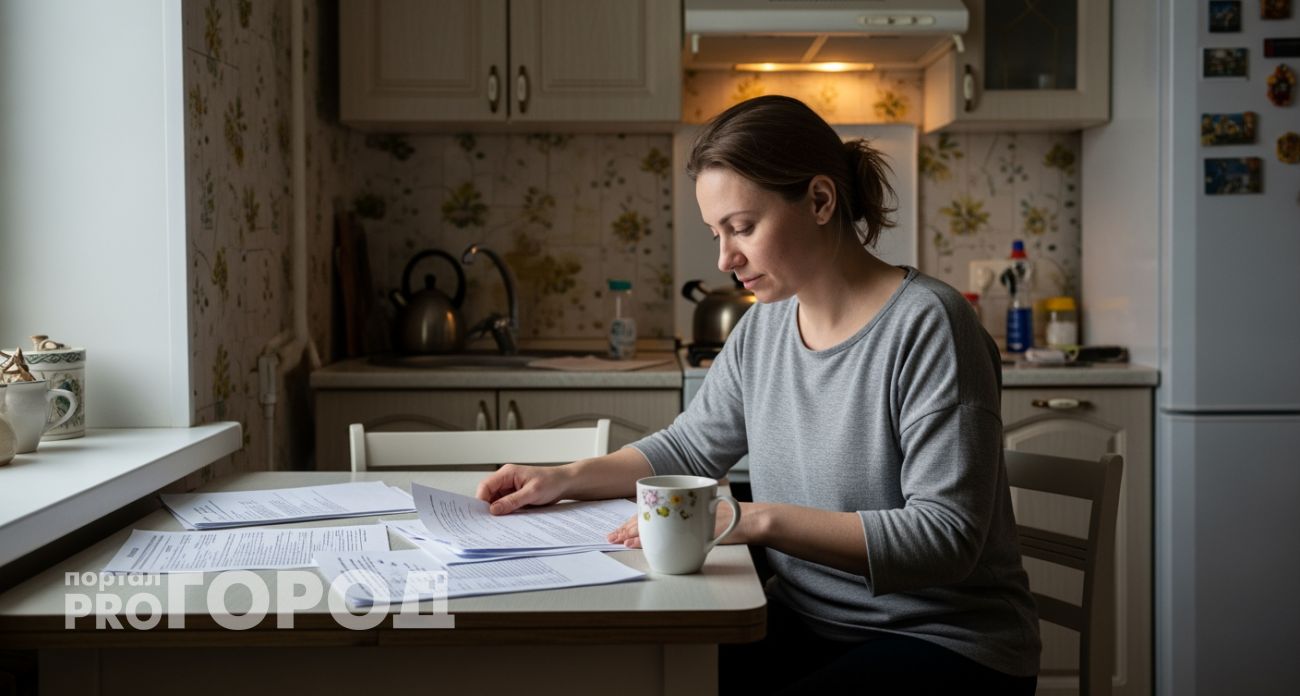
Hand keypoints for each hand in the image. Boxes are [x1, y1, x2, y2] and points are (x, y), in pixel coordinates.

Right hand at [475, 463, 571, 514]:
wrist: (565, 483)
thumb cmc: (551, 482)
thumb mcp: (532, 492)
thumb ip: (512, 501)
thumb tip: (494, 509)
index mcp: (507, 473)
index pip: (486, 486)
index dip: (481, 500)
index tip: (482, 514)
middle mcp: (506, 480)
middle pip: (488, 494)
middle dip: (488, 507)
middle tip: (489, 521)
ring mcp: (510, 488)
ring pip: (496, 501)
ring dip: (497, 511)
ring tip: (500, 522)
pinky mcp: (515, 496)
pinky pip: (505, 505)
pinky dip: (505, 513)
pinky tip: (508, 520)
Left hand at [606, 502, 750, 547]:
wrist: (754, 519)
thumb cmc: (732, 517)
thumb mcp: (707, 511)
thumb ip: (687, 516)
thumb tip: (664, 530)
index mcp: (682, 501)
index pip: (652, 509)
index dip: (633, 518)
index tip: (620, 527)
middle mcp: (682, 506)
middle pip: (647, 517)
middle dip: (626, 527)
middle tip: (611, 536)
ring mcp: (686, 517)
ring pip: (652, 525)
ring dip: (632, 534)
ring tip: (618, 541)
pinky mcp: (690, 530)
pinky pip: (664, 536)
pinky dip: (648, 541)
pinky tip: (636, 544)